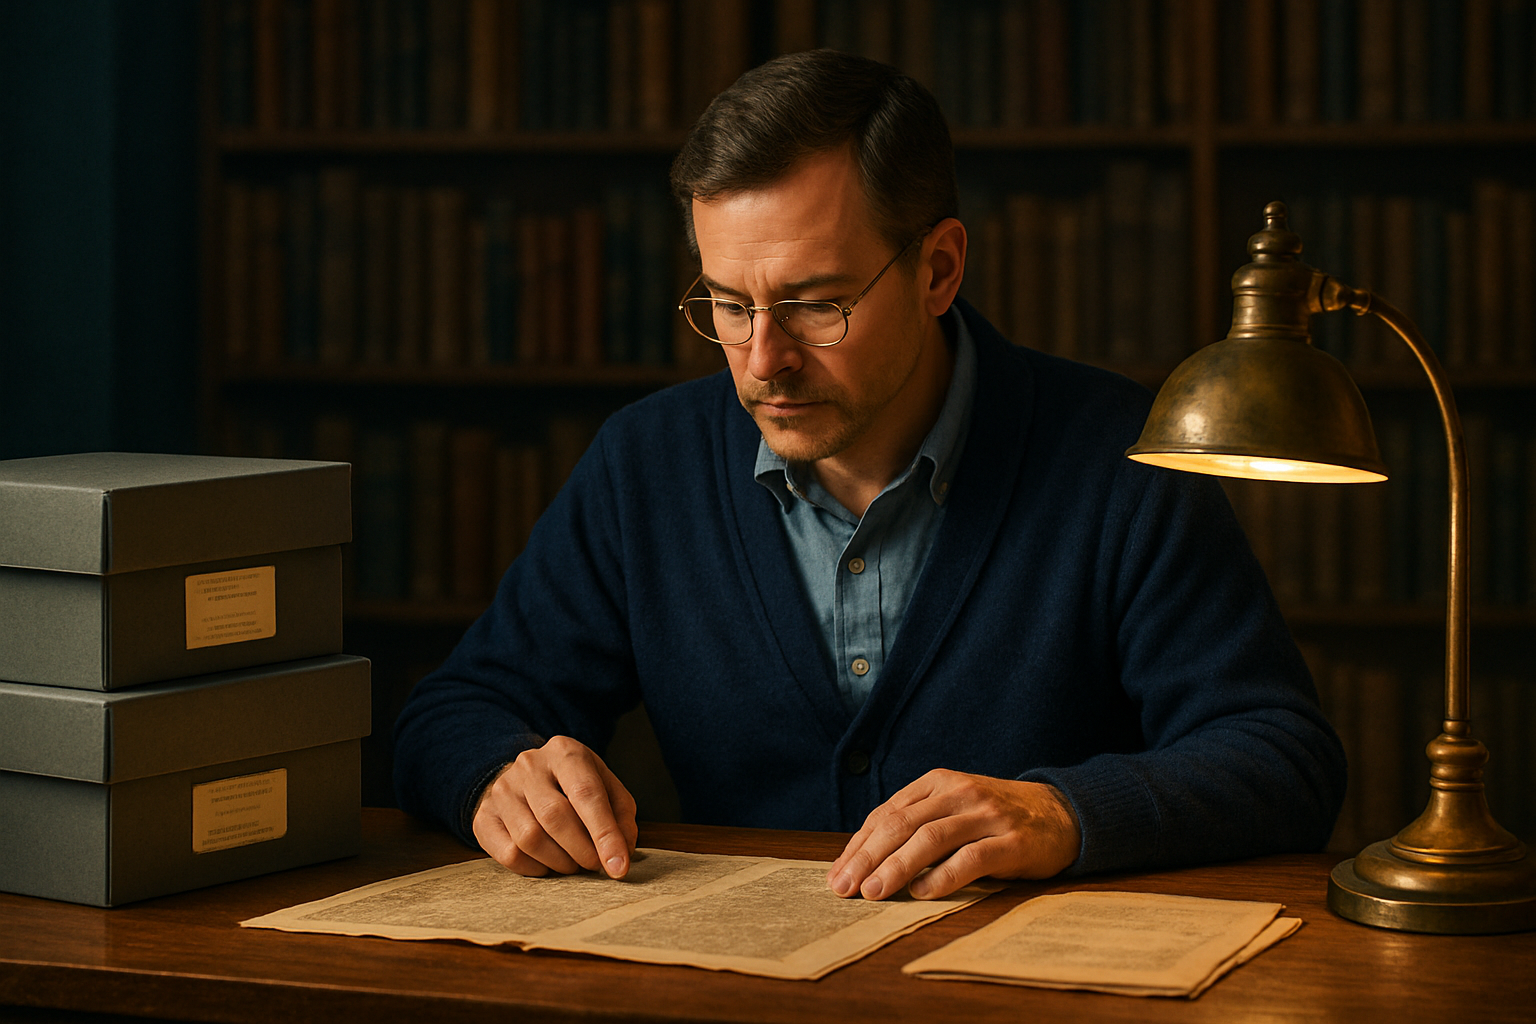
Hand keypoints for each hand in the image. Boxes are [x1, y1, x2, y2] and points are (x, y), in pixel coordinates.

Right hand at [471, 735, 638, 878]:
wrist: (526, 779)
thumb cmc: (574, 786)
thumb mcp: (605, 787)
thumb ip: (621, 816)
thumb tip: (622, 852)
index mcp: (564, 752)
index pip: (586, 794)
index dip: (604, 834)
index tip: (618, 867)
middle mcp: (529, 765)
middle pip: (555, 817)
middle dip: (582, 851)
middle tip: (595, 866)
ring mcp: (502, 790)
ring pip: (530, 839)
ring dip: (559, 862)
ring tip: (573, 863)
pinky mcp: (484, 816)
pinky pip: (509, 854)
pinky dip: (535, 869)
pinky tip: (547, 863)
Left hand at [826, 770, 1079, 900]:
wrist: (1061, 813)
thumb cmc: (995, 817)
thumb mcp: (953, 808)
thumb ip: (916, 824)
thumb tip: (864, 861)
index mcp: (938, 783)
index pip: (887, 813)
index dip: (858, 845)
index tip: (838, 874)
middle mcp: (959, 793)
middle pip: (902, 824)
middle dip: (867, 857)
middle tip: (845, 887)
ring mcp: (987, 815)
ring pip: (930, 839)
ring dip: (896, 867)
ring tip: (874, 892)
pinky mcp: (1012, 841)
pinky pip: (971, 858)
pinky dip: (943, 876)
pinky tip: (922, 892)